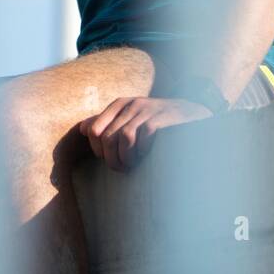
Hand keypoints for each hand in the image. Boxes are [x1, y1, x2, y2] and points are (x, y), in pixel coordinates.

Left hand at [78, 96, 212, 172]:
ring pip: (123, 138)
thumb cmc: (158, 121)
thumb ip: (107, 122)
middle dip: (112, 160)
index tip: (111, 160)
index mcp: (120, 104)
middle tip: (123, 169)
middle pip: (107, 137)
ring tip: (133, 166)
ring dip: (126, 158)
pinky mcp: (162, 118)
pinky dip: (142, 150)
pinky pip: (143, 135)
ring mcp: (148, 110)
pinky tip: (147, 156)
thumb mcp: (131, 119)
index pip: (93, 130)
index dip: (99, 151)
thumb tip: (82, 129)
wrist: (192, 115)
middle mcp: (132, 104)